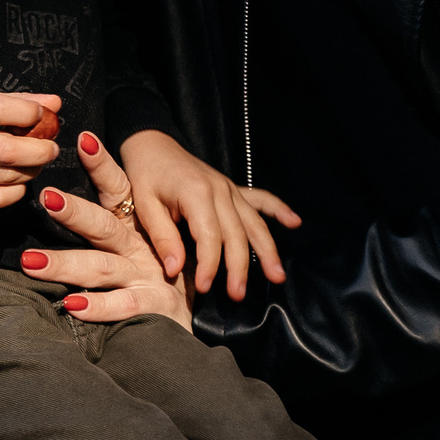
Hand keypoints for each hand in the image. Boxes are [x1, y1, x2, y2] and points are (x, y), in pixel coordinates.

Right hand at [0, 90, 63, 206]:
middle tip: (51, 147)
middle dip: (40, 151)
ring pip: (5, 177)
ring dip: (32, 170)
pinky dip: (15, 192)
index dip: (31, 114)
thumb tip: (55, 104)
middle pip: (8, 151)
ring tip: (37, 161)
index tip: (42, 117)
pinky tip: (19, 181)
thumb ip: (18, 101)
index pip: (1, 109)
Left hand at [16, 132, 189, 324]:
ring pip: (103, 267)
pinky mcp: (158, 303)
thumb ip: (102, 225)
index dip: (100, 164)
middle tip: (47, 197)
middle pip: (102, 226)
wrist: (209, 310)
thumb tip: (59, 198)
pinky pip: (125, 305)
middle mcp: (139, 245)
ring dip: (66, 265)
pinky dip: (100, 307)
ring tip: (31, 263)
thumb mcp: (134, 242)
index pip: (115, 187)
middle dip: (74, 212)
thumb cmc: (162, 270)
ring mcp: (148, 274)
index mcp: (134, 223)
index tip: (83, 140)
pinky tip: (73, 306)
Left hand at [117, 129, 300, 301]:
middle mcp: (219, 190)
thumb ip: (162, 237)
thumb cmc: (145, 175)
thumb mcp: (144, 206)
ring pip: (254, 223)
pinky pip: (260, 199)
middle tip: (238, 295)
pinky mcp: (232, 188)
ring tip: (278, 276)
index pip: (210, 237)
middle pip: (237, 235)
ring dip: (267, 250)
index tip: (205, 288)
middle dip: (239, 268)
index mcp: (196, 194)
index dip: (209, 265)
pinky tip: (294, 222)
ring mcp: (229, 188)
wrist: (152, 144)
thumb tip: (174, 270)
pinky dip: (278, 209)